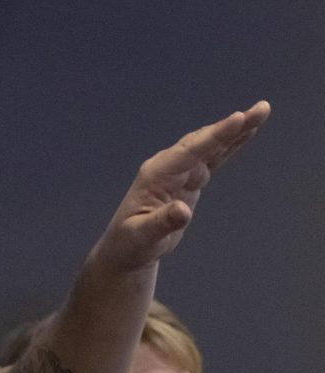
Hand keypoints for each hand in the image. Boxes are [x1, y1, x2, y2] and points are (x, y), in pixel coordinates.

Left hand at [86, 101, 269, 274]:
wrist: (126, 249)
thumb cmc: (131, 244)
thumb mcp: (144, 237)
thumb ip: (163, 223)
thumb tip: (182, 212)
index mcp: (156, 175)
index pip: (190, 151)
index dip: (216, 135)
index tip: (239, 118)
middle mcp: (167, 167)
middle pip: (203, 142)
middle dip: (232, 126)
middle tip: (262, 109)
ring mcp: (178, 172)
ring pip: (210, 147)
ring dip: (235, 131)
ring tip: (261, 112)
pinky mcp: (187, 180)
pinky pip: (212, 158)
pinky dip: (229, 146)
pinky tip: (247, 133)